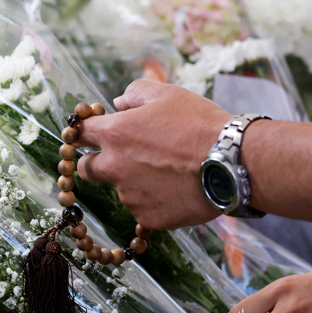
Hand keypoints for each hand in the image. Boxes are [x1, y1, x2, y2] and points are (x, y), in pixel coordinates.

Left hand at [75, 80, 231, 229]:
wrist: (233, 162)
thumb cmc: (201, 124)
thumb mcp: (168, 95)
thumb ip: (135, 94)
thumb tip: (118, 103)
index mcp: (115, 134)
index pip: (78, 133)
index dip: (83, 131)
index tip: (90, 132)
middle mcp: (115, 167)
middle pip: (86, 169)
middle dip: (97, 162)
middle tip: (122, 156)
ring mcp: (131, 197)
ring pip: (121, 189)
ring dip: (134, 181)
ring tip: (169, 172)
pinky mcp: (149, 218)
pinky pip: (144, 209)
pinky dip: (155, 200)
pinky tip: (178, 189)